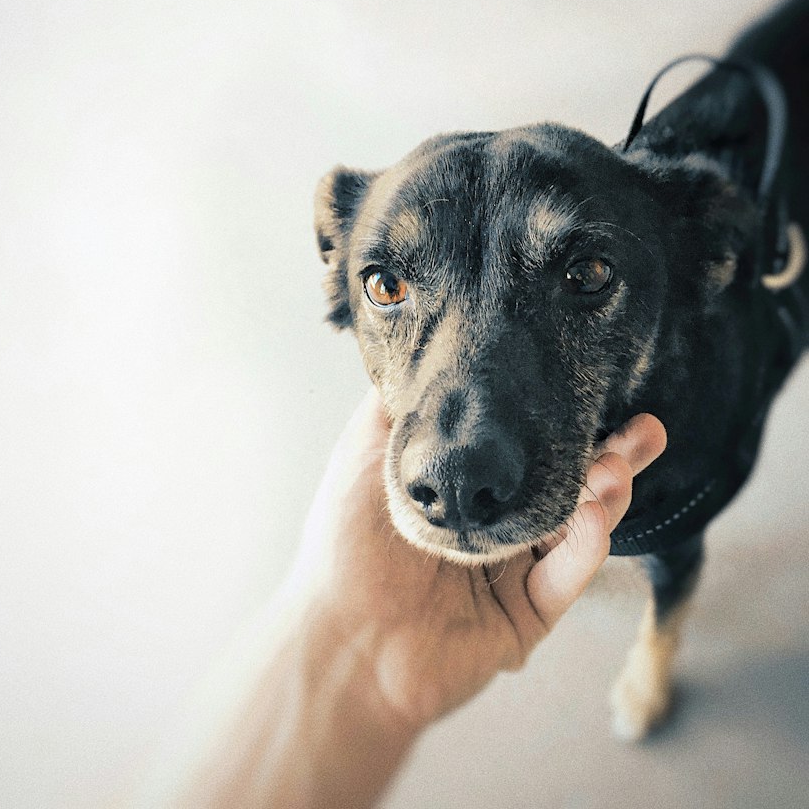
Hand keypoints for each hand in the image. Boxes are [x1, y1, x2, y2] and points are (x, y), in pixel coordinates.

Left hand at [289, 388, 666, 728]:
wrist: (339, 638)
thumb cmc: (345, 542)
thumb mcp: (366, 453)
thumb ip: (400, 407)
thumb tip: (422, 347)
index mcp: (465, 490)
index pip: (526, 450)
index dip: (560, 422)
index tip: (590, 386)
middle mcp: (494, 527)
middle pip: (567, 485)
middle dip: (612, 456)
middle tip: (645, 428)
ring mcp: (514, 572)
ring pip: (578, 527)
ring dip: (607, 493)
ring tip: (619, 462)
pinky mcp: (526, 616)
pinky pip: (566, 578)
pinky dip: (586, 546)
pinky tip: (595, 514)